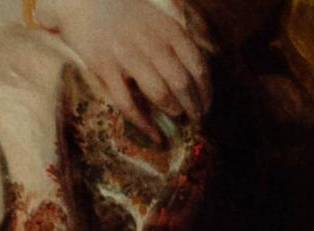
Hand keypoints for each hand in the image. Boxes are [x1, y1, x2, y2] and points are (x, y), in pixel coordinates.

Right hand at [34, 0, 208, 123]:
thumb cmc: (123, 12)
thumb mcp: (157, 19)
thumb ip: (175, 43)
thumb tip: (195, 76)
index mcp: (169, 30)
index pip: (198, 66)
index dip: (206, 91)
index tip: (208, 106)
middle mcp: (151, 43)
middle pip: (182, 83)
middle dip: (194, 107)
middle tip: (197, 120)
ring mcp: (127, 55)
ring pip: (160, 93)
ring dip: (173, 110)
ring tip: (177, 118)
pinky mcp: (105, 68)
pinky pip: (127, 103)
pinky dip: (143, 123)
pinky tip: (154, 135)